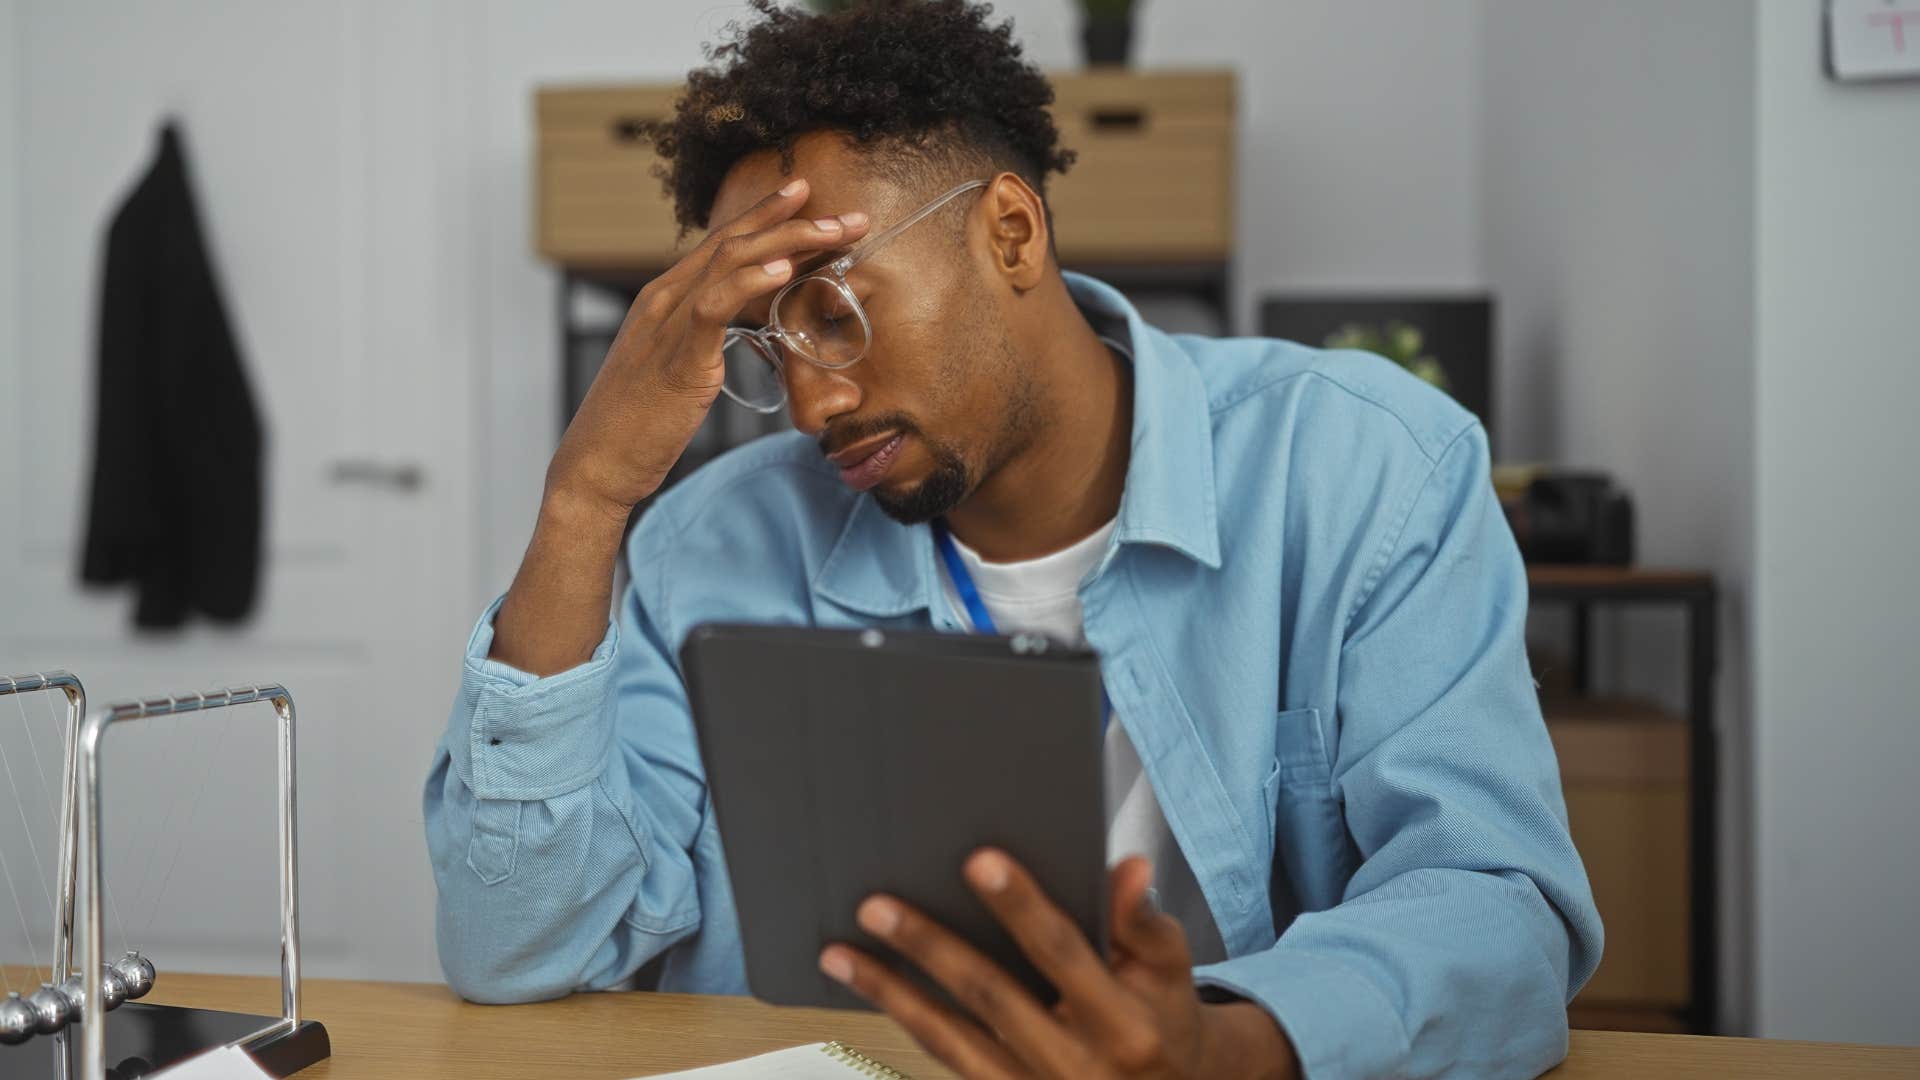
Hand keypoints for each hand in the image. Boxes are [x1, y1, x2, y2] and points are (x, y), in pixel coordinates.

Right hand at [545, 178, 870, 518]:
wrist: (597, 463)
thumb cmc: (639, 423)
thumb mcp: (676, 368)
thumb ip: (701, 339)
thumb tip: (737, 332)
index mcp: (665, 298)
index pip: (722, 243)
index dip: (766, 215)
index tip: (808, 197)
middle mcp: (664, 298)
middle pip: (734, 240)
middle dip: (793, 221)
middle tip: (848, 215)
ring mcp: (666, 323)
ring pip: (731, 261)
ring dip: (789, 241)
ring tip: (834, 232)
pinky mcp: (676, 357)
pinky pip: (714, 306)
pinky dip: (750, 282)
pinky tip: (784, 270)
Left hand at [819, 851, 1299, 1078]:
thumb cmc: (1161, 1018)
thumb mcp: (1171, 973)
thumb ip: (1146, 922)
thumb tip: (1128, 868)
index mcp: (1127, 1027)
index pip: (1064, 953)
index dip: (1021, 906)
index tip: (979, 860)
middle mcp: (1078, 1070)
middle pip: (991, 998)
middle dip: (930, 948)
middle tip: (876, 906)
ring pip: (951, 1040)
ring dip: (891, 993)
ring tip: (840, 953)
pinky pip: (947, 1061)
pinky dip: (905, 1022)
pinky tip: (872, 987)